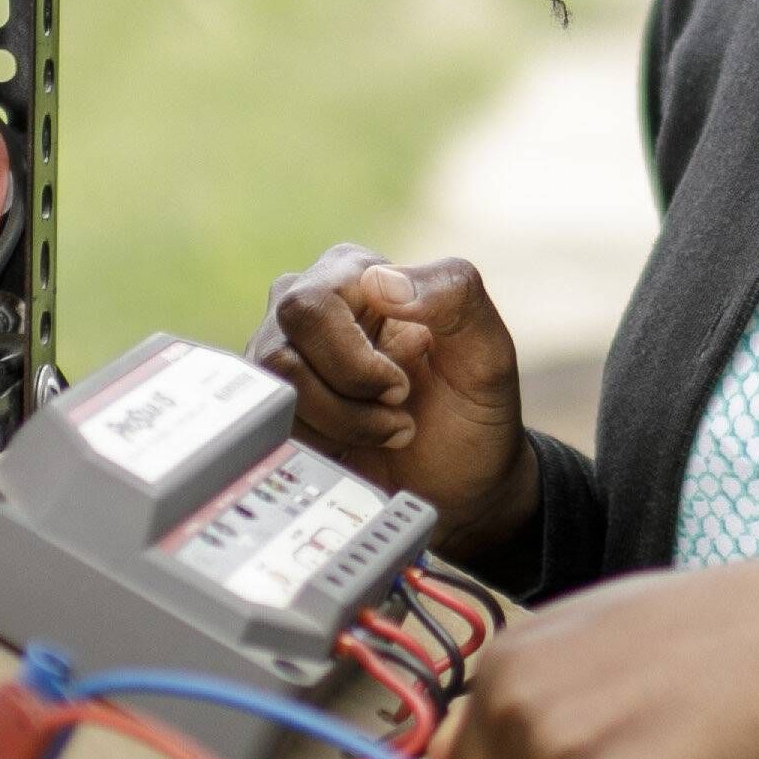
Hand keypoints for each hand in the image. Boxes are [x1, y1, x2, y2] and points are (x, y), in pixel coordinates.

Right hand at [251, 245, 538, 553]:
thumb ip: (454, 296)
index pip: (313, 306)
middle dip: (345, 400)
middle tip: (395, 410)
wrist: (460, 485)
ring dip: (340, 427)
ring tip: (386, 431)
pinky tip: (355, 445)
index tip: (402, 389)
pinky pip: (269, 426)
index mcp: (357, 274)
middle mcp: (310, 305)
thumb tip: (381, 280)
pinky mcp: (274, 401)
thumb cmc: (472, 411)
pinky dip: (321, 446)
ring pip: (276, 395)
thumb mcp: (488, 352)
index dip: (355, 363)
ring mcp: (284, 354)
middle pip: (281, 352)